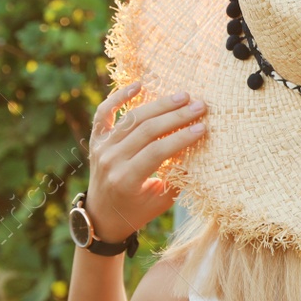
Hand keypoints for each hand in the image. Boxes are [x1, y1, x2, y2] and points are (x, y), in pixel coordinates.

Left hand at [85, 81, 207, 241]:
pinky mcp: (97, 139)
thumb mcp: (160, 203)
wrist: (102, 216)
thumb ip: (178, 179)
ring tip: (183, 96)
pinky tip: (139, 85)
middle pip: (146, 130)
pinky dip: (119, 96)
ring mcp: (101, 147)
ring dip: (159, 105)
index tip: (203, 128)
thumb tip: (200, 155)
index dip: (181, 138)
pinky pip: (104, 112)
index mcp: (126, 179)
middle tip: (200, 106)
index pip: (157, 151)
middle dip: (176, 116)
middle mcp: (111, 160)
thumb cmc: (136, 211)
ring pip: (132, 118)